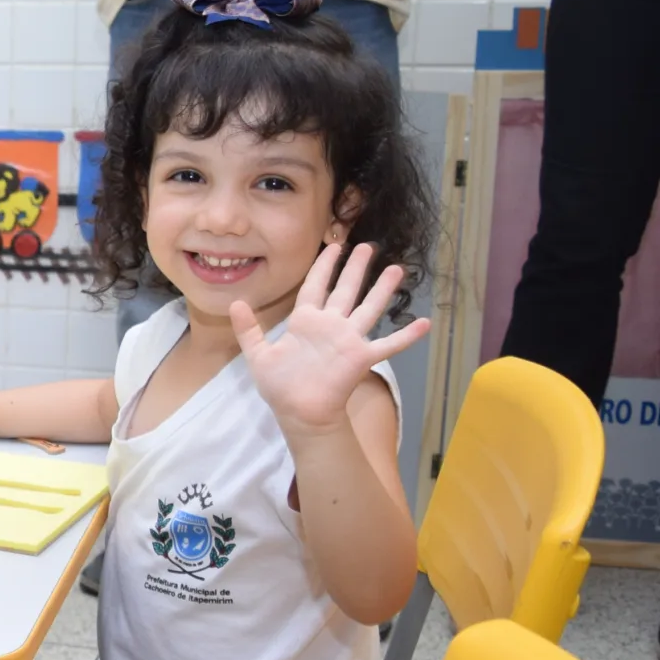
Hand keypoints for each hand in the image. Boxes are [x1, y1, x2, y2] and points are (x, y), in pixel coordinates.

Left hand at [232, 243, 429, 432]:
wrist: (298, 413)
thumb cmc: (280, 387)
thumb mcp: (258, 355)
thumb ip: (248, 329)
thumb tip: (234, 303)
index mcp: (306, 321)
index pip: (315, 286)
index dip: (324, 266)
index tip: (334, 246)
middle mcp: (330, 325)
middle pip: (345, 289)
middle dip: (355, 268)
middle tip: (367, 246)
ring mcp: (348, 339)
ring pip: (369, 307)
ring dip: (382, 289)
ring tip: (396, 268)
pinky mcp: (361, 357)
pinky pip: (389, 344)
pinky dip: (407, 335)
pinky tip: (425, 323)